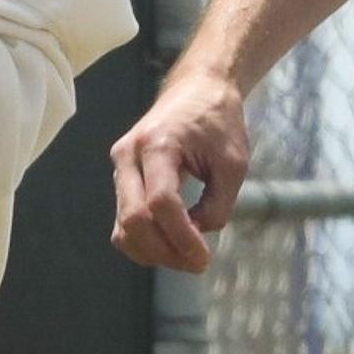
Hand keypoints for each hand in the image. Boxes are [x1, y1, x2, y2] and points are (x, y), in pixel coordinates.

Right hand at [111, 66, 249, 272]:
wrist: (197, 90)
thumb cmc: (219, 122)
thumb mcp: (233, 164)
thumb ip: (216, 206)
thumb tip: (196, 239)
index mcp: (158, 143)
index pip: (160, 202)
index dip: (181, 237)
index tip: (204, 258)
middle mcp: (129, 155)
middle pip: (133, 220)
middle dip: (165, 252)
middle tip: (197, 263)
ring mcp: (120, 167)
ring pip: (122, 228)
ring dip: (153, 253)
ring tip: (186, 257)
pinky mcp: (121, 179)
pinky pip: (122, 223)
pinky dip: (144, 243)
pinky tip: (171, 246)